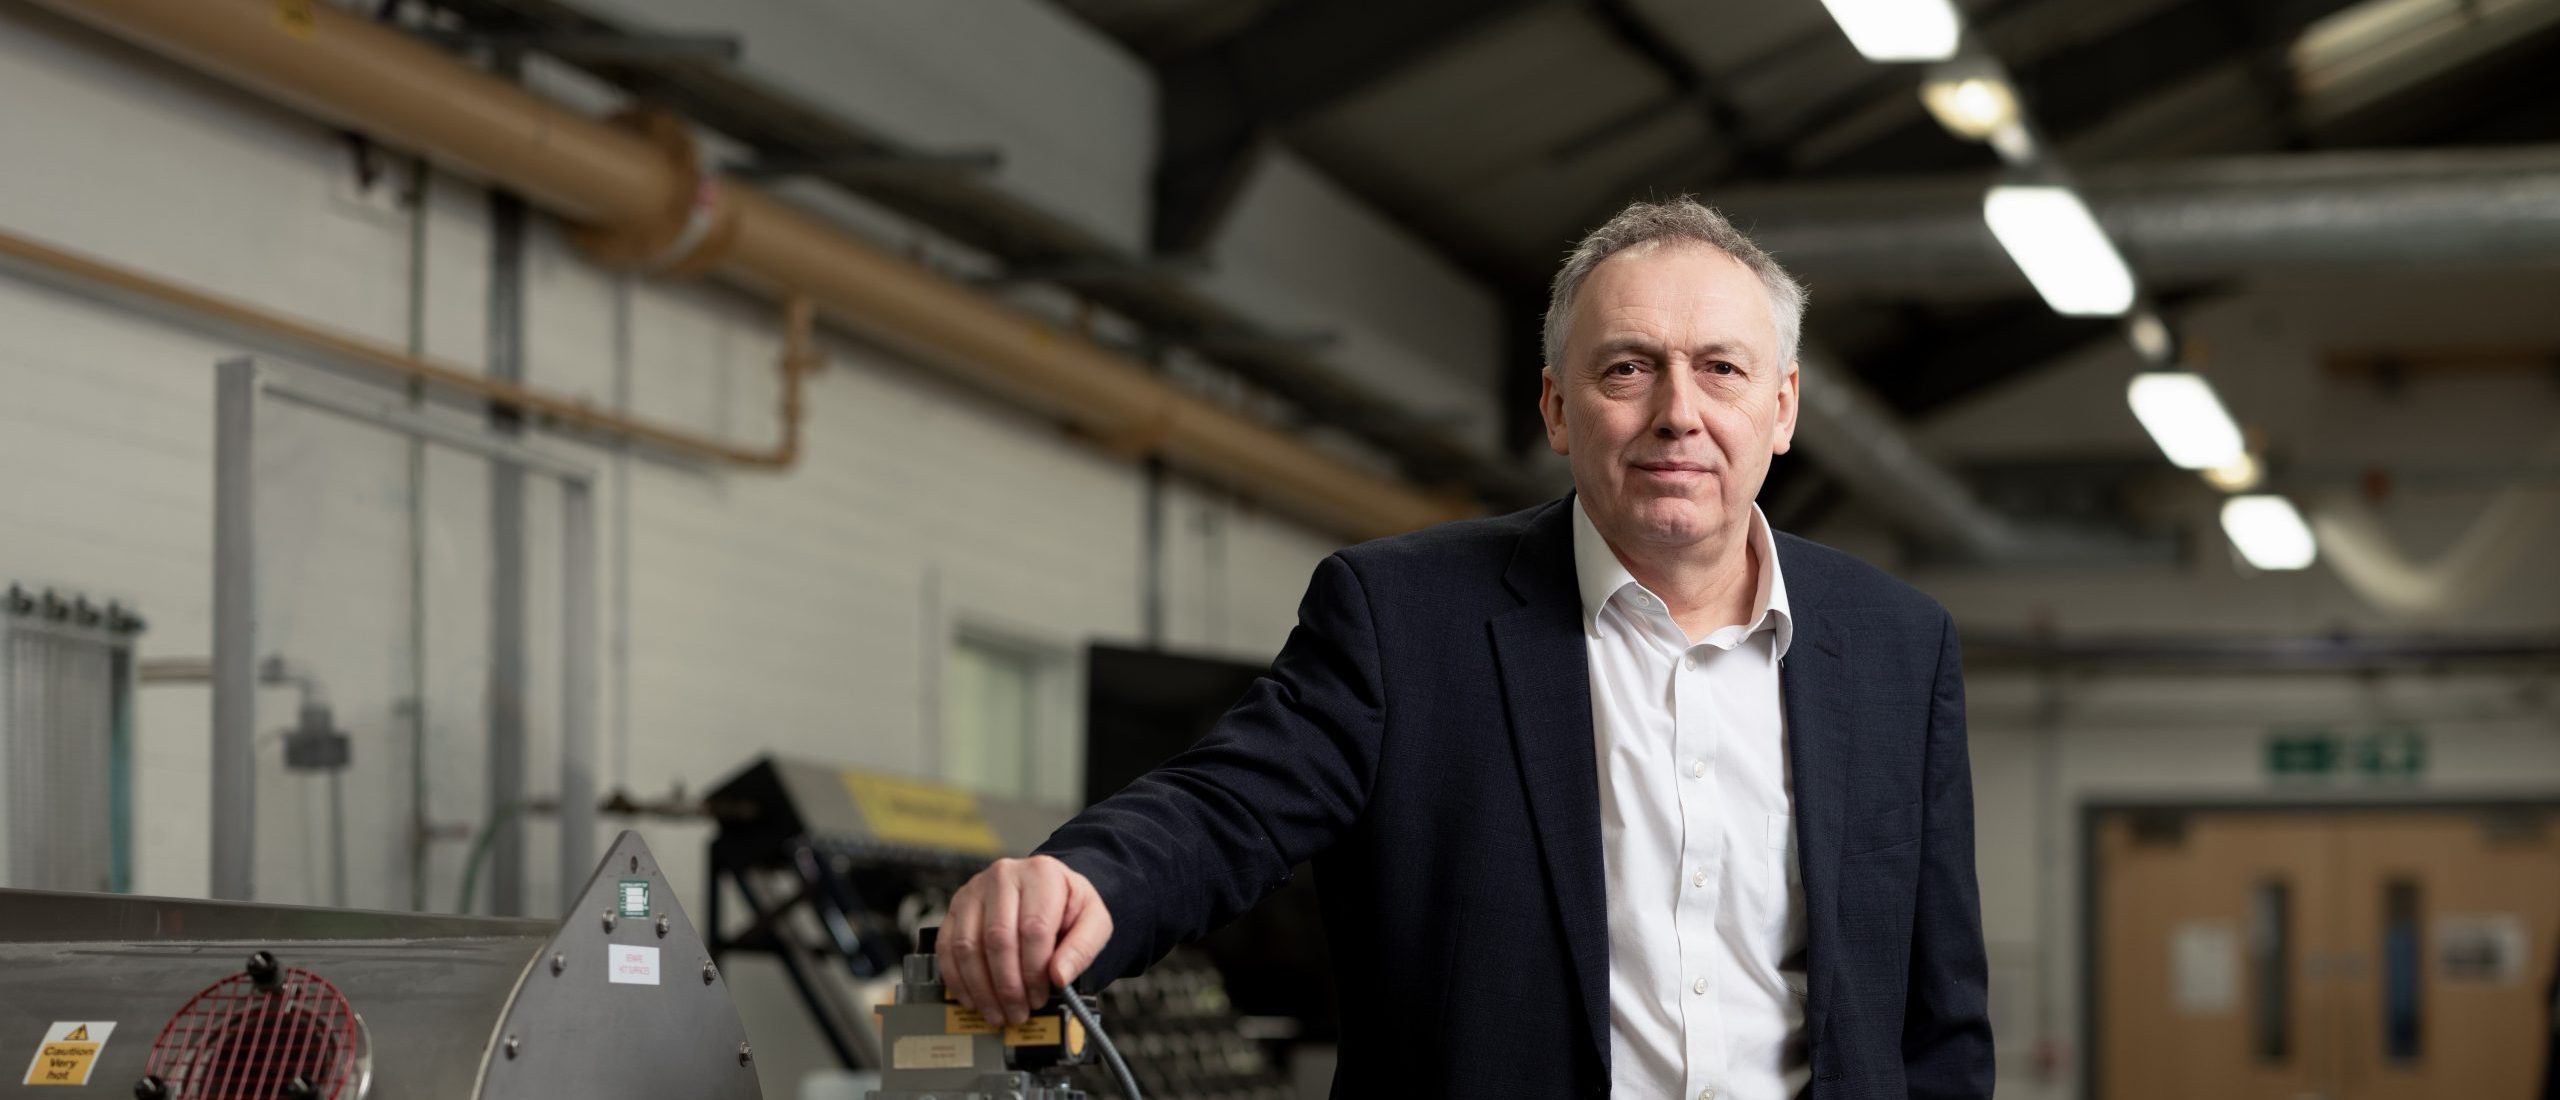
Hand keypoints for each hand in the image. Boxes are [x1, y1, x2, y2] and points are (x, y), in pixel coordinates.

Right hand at [940, 855, 1113, 1025]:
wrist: (1047, 889)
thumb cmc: (1068, 907)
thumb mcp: (1094, 921)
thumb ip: (1083, 948)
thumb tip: (1059, 977)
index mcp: (1041, 874)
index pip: (1033, 928)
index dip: (1034, 971)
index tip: (1040, 997)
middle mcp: (1003, 876)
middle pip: (998, 939)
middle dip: (1007, 986)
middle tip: (1018, 1013)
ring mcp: (974, 890)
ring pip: (968, 945)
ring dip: (981, 988)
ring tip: (998, 1013)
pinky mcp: (955, 907)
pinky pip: (947, 947)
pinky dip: (958, 979)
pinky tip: (973, 999)